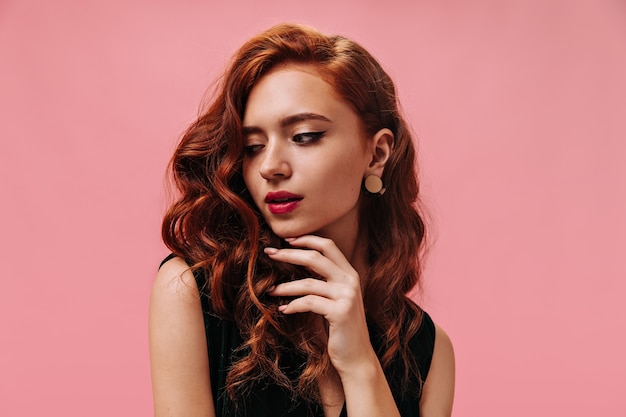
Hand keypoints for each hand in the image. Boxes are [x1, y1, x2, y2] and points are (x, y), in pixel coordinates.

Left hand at [264, 235, 376, 374]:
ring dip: (285, 286)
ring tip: (270, 290)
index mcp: (350, 273)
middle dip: (289, 254)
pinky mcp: (340, 312)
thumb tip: (299, 260)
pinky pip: (309, 302)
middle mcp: (350, 281)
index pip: (327, 246)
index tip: (286, 240)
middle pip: (315, 257)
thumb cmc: (341, 327)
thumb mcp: (335, 298)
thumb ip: (324, 279)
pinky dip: (293, 305)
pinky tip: (283, 309)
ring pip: (308, 282)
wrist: (356, 356)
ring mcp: (347, 296)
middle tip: (269, 253)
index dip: (306, 239)